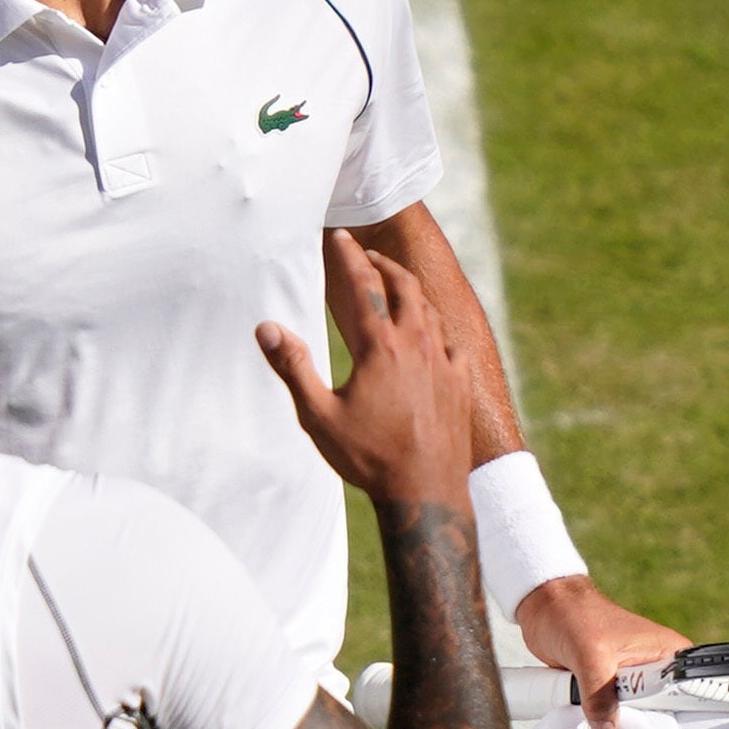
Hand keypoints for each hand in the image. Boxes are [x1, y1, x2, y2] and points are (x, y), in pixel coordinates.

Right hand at [257, 233, 471, 509]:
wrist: (426, 491)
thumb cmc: (368, 458)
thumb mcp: (318, 416)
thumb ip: (293, 368)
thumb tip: (267, 328)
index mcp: (380, 347)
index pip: (363, 285)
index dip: (350, 256)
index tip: (342, 236)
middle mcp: (417, 344)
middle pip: (404, 286)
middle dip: (384, 265)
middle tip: (369, 257)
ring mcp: (444, 361)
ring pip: (430, 310)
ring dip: (411, 291)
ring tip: (396, 288)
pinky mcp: (461, 382)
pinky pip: (452, 340)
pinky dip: (437, 326)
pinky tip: (432, 333)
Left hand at [517, 574, 693, 728]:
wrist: (546, 609)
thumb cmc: (574, 616)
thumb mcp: (590, 657)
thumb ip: (600, 696)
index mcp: (666, 652)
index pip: (687, 691)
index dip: (679, 714)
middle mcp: (654, 667)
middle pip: (661, 710)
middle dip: (643, 723)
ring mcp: (631, 678)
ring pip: (632, 714)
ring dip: (616, 722)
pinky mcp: (610, 687)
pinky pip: (611, 713)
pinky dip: (600, 719)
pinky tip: (594, 726)